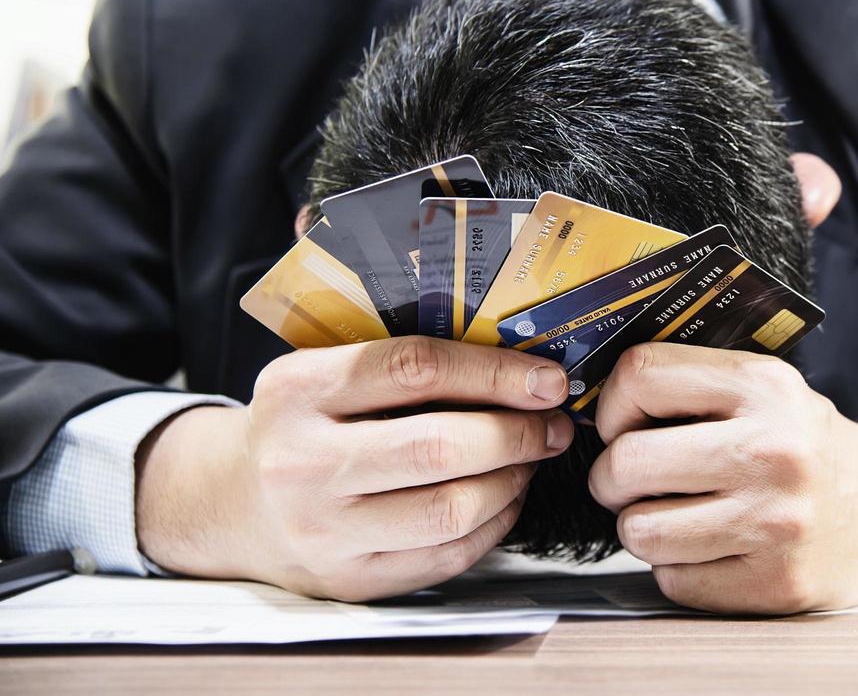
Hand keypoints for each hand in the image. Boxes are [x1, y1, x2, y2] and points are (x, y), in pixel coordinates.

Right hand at [136, 337, 573, 600]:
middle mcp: (303, 463)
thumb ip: (398, 359)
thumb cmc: (300, 424)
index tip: (548, 379)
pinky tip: (504, 497)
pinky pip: (447, 556)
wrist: (228, 504)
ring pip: (452, 509)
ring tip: (531, 458)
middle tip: (554, 424)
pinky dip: (494, 524)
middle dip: (517, 432)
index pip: (415, 369)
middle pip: (440, 446)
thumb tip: (517, 353)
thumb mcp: (322, 372)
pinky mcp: (349, 580)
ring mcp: (324, 530)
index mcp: (299, 390)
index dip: (495, 372)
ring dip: (513, 481)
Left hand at [587, 343, 857, 613]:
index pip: (643, 376)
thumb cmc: (818, 450)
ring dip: (642, 526)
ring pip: (640, 530)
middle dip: (612, 476)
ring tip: (673, 515)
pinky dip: (679, 568)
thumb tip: (600, 399)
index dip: (611, 403)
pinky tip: (709, 548)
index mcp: (766, 388)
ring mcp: (774, 521)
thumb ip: (698, 386)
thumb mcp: (773, 391)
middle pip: (628, 462)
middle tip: (628, 479)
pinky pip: (675, 580)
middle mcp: (772, 450)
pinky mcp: (775, 580)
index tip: (618, 423)